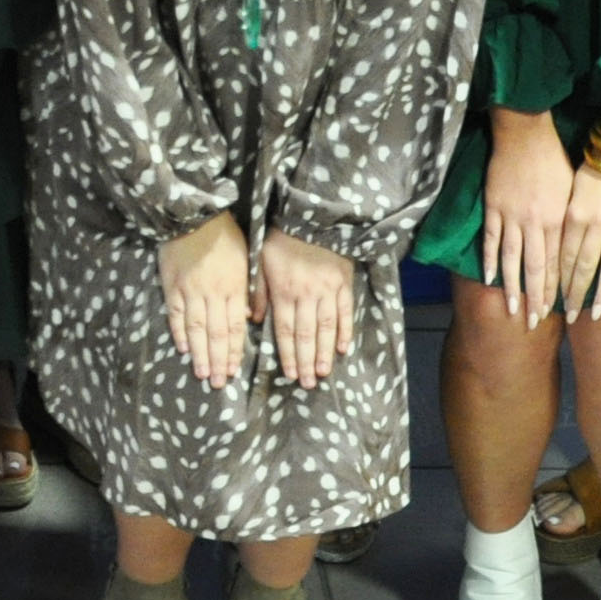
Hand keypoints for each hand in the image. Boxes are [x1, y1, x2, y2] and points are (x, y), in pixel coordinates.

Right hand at [158, 211, 249, 387]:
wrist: (193, 214)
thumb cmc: (225, 235)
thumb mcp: (246, 258)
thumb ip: (249, 289)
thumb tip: (248, 317)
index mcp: (234, 287)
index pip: (235, 327)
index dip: (235, 351)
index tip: (234, 371)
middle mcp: (213, 293)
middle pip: (216, 334)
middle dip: (218, 361)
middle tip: (218, 383)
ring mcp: (190, 291)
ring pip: (195, 329)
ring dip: (200, 353)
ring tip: (202, 374)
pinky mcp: (171, 285)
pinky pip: (175, 314)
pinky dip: (179, 333)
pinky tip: (183, 348)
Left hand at [258, 230, 356, 388]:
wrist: (311, 216)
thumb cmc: (281, 239)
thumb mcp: (261, 261)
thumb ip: (258, 292)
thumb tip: (255, 319)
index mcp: (284, 291)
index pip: (286, 330)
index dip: (288, 354)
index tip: (289, 374)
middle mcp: (306, 295)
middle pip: (306, 335)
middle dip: (306, 361)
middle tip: (306, 383)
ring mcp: (327, 290)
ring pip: (326, 327)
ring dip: (324, 352)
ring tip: (323, 373)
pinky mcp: (344, 283)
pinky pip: (345, 311)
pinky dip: (345, 331)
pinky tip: (342, 348)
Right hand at [476, 107, 575, 326]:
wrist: (525, 134)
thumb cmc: (554, 160)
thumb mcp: (571, 192)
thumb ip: (568, 221)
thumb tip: (571, 248)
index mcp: (558, 219)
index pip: (557, 262)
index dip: (555, 288)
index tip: (555, 311)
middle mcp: (536, 223)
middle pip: (535, 267)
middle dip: (536, 296)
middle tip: (534, 321)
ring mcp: (512, 216)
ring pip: (512, 258)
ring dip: (512, 286)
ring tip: (512, 309)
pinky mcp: (494, 207)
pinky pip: (490, 238)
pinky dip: (489, 259)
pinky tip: (489, 278)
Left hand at [557, 167, 600, 320]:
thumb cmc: (592, 164)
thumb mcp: (569, 189)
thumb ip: (566, 217)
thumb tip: (556, 243)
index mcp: (572, 217)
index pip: (562, 258)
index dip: (557, 282)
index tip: (551, 302)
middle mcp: (594, 226)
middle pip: (582, 268)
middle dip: (574, 295)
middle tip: (570, 316)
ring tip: (597, 314)